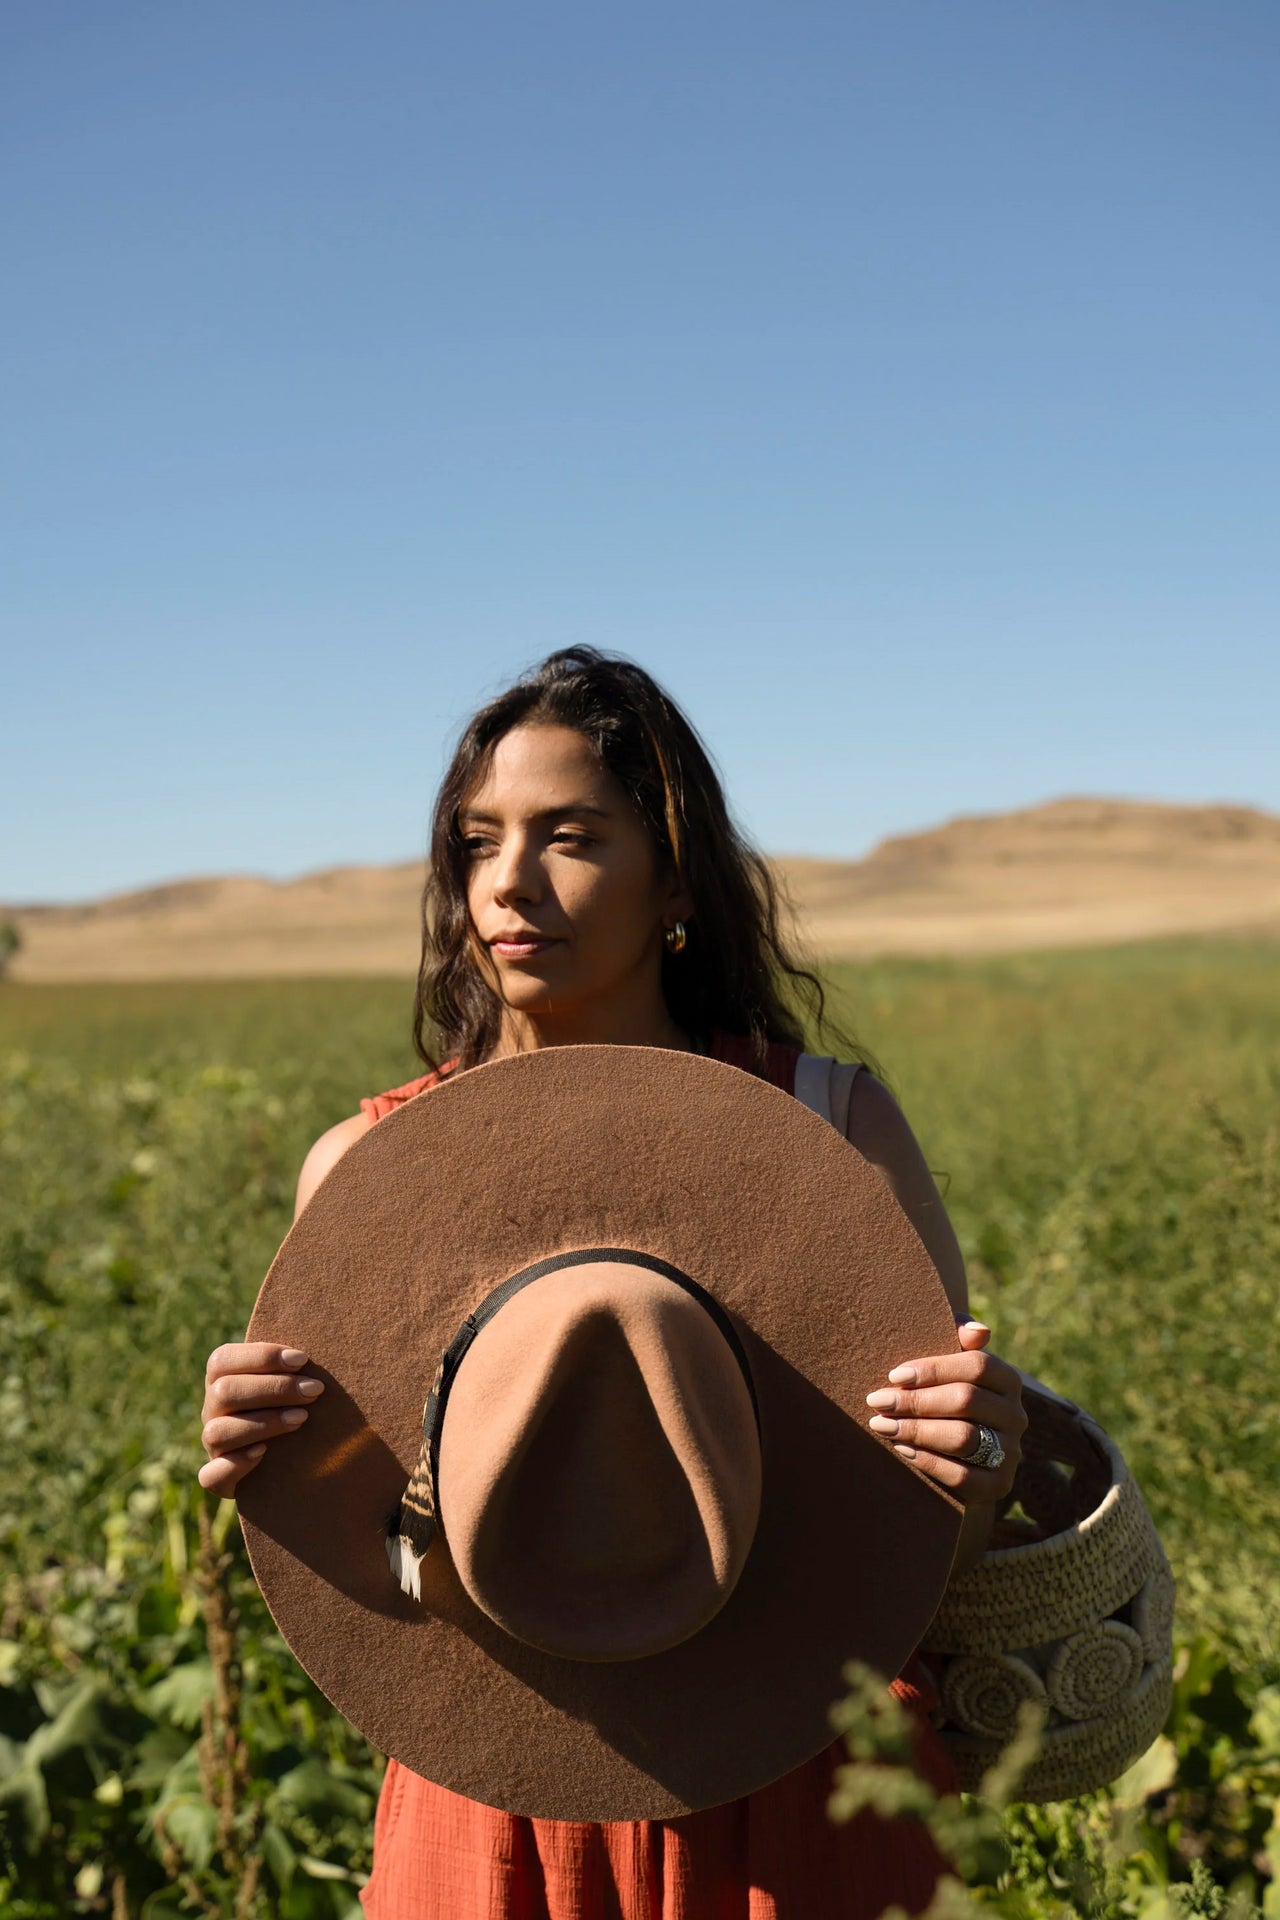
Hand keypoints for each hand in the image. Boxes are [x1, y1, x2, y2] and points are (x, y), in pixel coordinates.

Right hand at [198, 1342, 323, 1497]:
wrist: (287, 1458)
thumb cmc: (293, 1402)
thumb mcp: (289, 1379)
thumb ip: (291, 1364)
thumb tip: (309, 1353)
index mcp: (220, 1378)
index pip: (223, 1359)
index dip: (261, 1357)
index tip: (302, 1360)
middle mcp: (211, 1409)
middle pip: (224, 1392)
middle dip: (274, 1389)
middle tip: (314, 1389)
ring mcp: (211, 1444)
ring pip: (218, 1432)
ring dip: (263, 1423)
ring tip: (302, 1418)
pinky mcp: (217, 1477)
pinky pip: (211, 1475)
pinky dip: (236, 1464)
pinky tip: (264, 1453)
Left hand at [866, 1320, 1024, 1504]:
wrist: (951, 1453)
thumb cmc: (941, 1391)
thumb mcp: (947, 1360)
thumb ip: (957, 1334)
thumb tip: (979, 1332)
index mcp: (1008, 1380)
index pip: (978, 1365)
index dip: (935, 1368)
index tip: (894, 1375)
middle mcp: (1017, 1415)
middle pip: (967, 1400)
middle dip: (916, 1401)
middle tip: (877, 1401)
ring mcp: (1011, 1453)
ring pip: (963, 1437)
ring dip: (917, 1430)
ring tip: (882, 1424)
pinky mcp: (999, 1485)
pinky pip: (963, 1476)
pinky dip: (928, 1462)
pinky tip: (902, 1449)